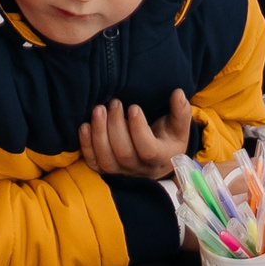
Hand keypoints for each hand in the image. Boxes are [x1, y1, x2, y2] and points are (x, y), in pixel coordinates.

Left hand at [79, 89, 193, 178]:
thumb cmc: (169, 137)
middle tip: (114, 102)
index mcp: (160, 158)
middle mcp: (140, 169)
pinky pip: (93, 163)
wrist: (158, 159)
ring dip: (99, 134)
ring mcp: (122, 172)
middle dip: (116, 126)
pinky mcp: (107, 170)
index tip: (134, 107)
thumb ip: (180, 111)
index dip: (139, 130)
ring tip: (98, 110)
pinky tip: (84, 126)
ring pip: (106, 160)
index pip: (148, 150)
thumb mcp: (179, 126)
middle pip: (124, 153)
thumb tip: (178, 93)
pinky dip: (86, 146)